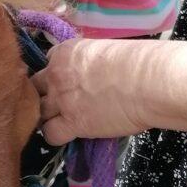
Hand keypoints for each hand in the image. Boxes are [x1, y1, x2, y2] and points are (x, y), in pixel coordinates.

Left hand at [33, 38, 152, 145]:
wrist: (150, 81)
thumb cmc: (140, 62)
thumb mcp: (106, 50)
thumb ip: (90, 61)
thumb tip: (94, 73)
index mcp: (66, 52)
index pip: (47, 63)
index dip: (56, 75)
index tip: (69, 82)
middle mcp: (56, 74)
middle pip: (35, 87)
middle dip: (45, 95)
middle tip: (62, 103)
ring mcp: (61, 99)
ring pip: (37, 111)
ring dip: (48, 116)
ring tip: (65, 120)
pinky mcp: (72, 122)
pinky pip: (49, 134)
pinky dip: (56, 136)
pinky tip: (69, 134)